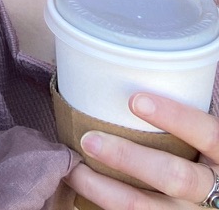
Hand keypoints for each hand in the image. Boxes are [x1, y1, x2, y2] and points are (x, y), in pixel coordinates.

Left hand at [69, 93, 218, 208]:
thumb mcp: (199, 139)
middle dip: (127, 158)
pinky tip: (85, 190)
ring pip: (147, 208)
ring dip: (104, 190)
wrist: (211, 196)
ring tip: (75, 170)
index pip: (205, 133)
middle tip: (89, 140)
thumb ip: (176, 122)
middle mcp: (214, 189)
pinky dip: (106, 205)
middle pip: (175, 177)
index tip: (134, 100)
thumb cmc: (196, 155)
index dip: (174, 116)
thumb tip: (120, 81)